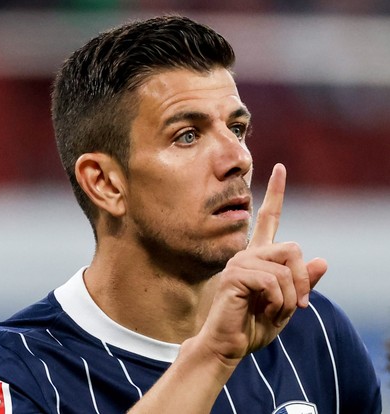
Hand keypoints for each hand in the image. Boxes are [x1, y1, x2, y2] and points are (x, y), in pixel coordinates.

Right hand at [201, 163, 327, 364]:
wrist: (228, 345)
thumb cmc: (253, 326)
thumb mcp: (287, 304)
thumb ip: (302, 283)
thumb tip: (323, 260)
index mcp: (259, 257)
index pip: (268, 218)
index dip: (276, 193)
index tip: (280, 169)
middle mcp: (247, 254)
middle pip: (293, 247)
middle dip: (303, 280)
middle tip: (300, 305)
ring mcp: (238, 263)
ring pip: (285, 267)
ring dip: (289, 298)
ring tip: (273, 312)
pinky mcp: (234, 276)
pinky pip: (273, 281)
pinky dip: (278, 303)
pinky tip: (263, 311)